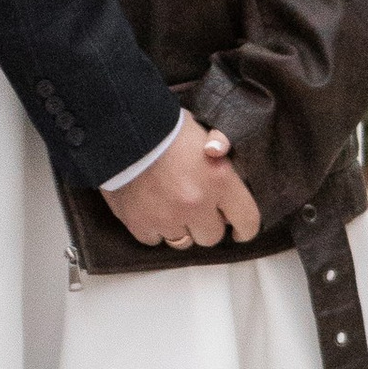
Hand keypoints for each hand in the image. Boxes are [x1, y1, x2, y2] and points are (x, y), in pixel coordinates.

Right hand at [106, 112, 260, 252]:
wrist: (120, 128)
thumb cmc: (163, 126)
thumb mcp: (201, 132)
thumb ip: (218, 150)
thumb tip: (222, 157)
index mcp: (220, 179)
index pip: (247, 221)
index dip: (244, 229)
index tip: (238, 231)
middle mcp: (197, 204)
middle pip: (211, 237)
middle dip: (205, 224)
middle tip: (195, 208)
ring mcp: (168, 218)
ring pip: (182, 242)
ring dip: (179, 228)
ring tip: (169, 207)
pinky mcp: (140, 224)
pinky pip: (154, 239)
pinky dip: (152, 228)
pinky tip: (149, 208)